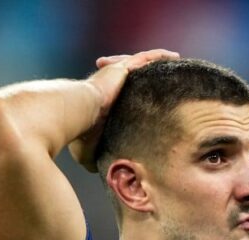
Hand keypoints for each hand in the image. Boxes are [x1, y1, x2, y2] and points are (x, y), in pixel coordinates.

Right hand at [70, 49, 179, 171]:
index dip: (136, 98)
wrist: (74, 115)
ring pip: (141, 65)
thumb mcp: (88, 151)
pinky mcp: (122, 68)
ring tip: (174, 64)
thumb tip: (105, 174)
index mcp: (102, 101)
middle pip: (134, 78)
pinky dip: (159, 56)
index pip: (122, 97)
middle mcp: (110, 84)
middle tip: (166, 84)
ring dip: (156, 64)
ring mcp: (116, 74)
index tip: (150, 107)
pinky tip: (174, 56)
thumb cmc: (79, 135)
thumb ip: (99, 159)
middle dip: (148, 78)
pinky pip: (145, 58)